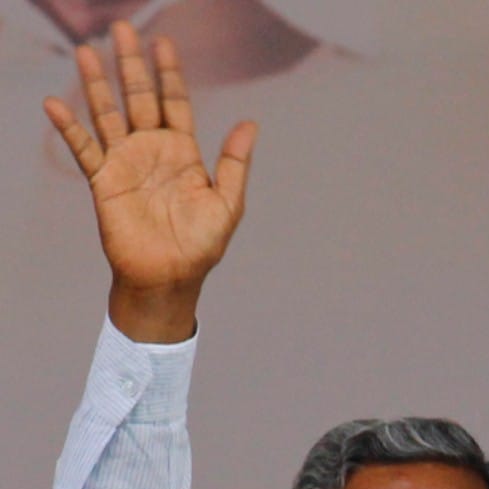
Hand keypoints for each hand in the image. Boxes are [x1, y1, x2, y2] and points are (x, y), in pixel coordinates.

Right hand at [44, 21, 256, 341]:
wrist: (171, 278)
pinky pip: (84, 149)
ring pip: (109, 114)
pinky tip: (57, 103)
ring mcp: (126, 164)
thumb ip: (235, 162)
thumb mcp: (228, 203)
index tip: (164, 43)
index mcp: (184, 153)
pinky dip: (70, 127)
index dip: (169, 74)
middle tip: (123, 30)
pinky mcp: (104, 182)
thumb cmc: (202, 246)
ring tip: (88, 51)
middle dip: (132, 66)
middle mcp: (153, 151)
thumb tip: (250, 123)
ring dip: (98, 85)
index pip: (175, 103)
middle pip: (140, 99)